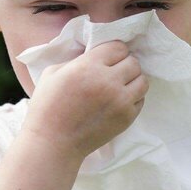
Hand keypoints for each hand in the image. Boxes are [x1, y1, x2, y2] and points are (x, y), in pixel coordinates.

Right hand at [21, 41, 148, 160]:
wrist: (53, 142)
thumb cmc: (47, 106)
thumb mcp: (54, 72)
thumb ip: (77, 59)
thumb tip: (95, 54)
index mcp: (88, 66)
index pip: (118, 47)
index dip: (113, 51)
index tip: (108, 57)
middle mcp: (108, 81)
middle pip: (133, 62)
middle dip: (124, 64)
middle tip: (114, 71)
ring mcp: (120, 101)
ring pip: (142, 80)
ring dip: (133, 80)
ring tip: (121, 84)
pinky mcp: (126, 118)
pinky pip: (141, 99)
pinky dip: (133, 97)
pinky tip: (120, 100)